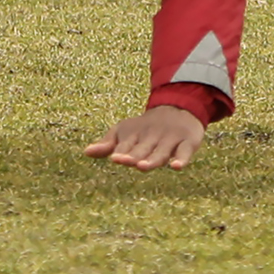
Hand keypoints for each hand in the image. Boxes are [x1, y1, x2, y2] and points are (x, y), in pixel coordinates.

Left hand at [84, 106, 204, 171]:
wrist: (179, 106)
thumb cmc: (145, 127)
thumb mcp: (125, 132)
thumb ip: (107, 144)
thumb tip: (85, 152)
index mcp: (135, 135)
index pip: (126, 145)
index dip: (121, 151)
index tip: (114, 157)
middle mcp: (152, 137)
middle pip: (142, 149)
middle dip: (133, 156)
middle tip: (124, 160)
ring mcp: (170, 139)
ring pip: (161, 152)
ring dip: (152, 159)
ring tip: (142, 166)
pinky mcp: (187, 142)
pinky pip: (185, 152)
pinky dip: (181, 159)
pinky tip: (176, 166)